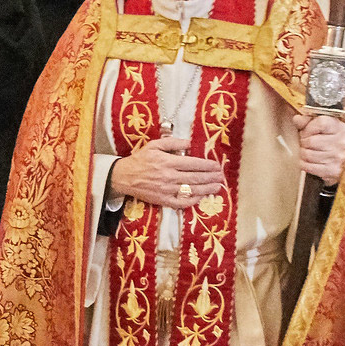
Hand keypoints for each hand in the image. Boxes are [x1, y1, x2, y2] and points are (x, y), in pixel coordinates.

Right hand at [109, 136, 225, 208]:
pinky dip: (192, 201)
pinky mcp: (162, 200)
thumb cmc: (140, 159)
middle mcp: (168, 176)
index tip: (217, 165)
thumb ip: (173, 143)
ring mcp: (166, 190)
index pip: (193, 163)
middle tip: (221, 176)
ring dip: (207, 189)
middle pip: (195, 177)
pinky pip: (181, 202)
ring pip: (191, 190)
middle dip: (211, 177)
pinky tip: (201, 197)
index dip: (207, 165)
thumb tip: (190, 143)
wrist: (123, 177)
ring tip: (218, 187)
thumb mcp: (154, 145)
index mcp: (167, 161)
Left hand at [292, 112, 344, 184]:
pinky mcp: (333, 170)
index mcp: (341, 128)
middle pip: (312, 141)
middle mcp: (342, 142)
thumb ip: (307, 120)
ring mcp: (339, 157)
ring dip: (302, 153)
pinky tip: (306, 161)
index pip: (321, 123)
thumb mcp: (319, 127)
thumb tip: (296, 119)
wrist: (340, 162)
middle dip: (303, 142)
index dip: (308, 128)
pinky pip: (309, 167)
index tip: (305, 132)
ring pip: (308, 154)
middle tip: (303, 143)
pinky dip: (303, 164)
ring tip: (305, 151)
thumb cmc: (326, 140)